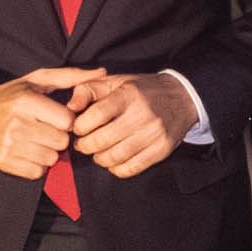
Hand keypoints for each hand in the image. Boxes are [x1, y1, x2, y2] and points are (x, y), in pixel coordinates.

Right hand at [0, 77, 76, 179]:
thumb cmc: (13, 97)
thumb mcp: (37, 80)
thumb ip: (71, 76)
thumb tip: (103, 72)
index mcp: (27, 101)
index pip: (67, 121)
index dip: (67, 121)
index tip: (57, 118)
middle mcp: (17, 123)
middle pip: (61, 142)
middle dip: (58, 138)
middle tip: (46, 130)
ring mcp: (9, 144)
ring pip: (51, 159)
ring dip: (48, 152)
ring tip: (36, 141)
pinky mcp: (4, 161)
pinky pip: (37, 172)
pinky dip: (36, 165)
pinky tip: (28, 152)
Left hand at [64, 69, 195, 178]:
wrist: (181, 98)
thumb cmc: (141, 90)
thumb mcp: (115, 81)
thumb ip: (88, 89)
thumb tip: (70, 106)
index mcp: (128, 95)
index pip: (98, 114)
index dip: (81, 125)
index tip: (77, 128)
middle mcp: (142, 115)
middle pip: (104, 139)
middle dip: (86, 145)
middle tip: (82, 144)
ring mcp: (154, 134)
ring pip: (116, 156)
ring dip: (99, 158)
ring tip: (96, 152)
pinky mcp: (161, 150)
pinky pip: (133, 167)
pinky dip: (117, 169)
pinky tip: (113, 161)